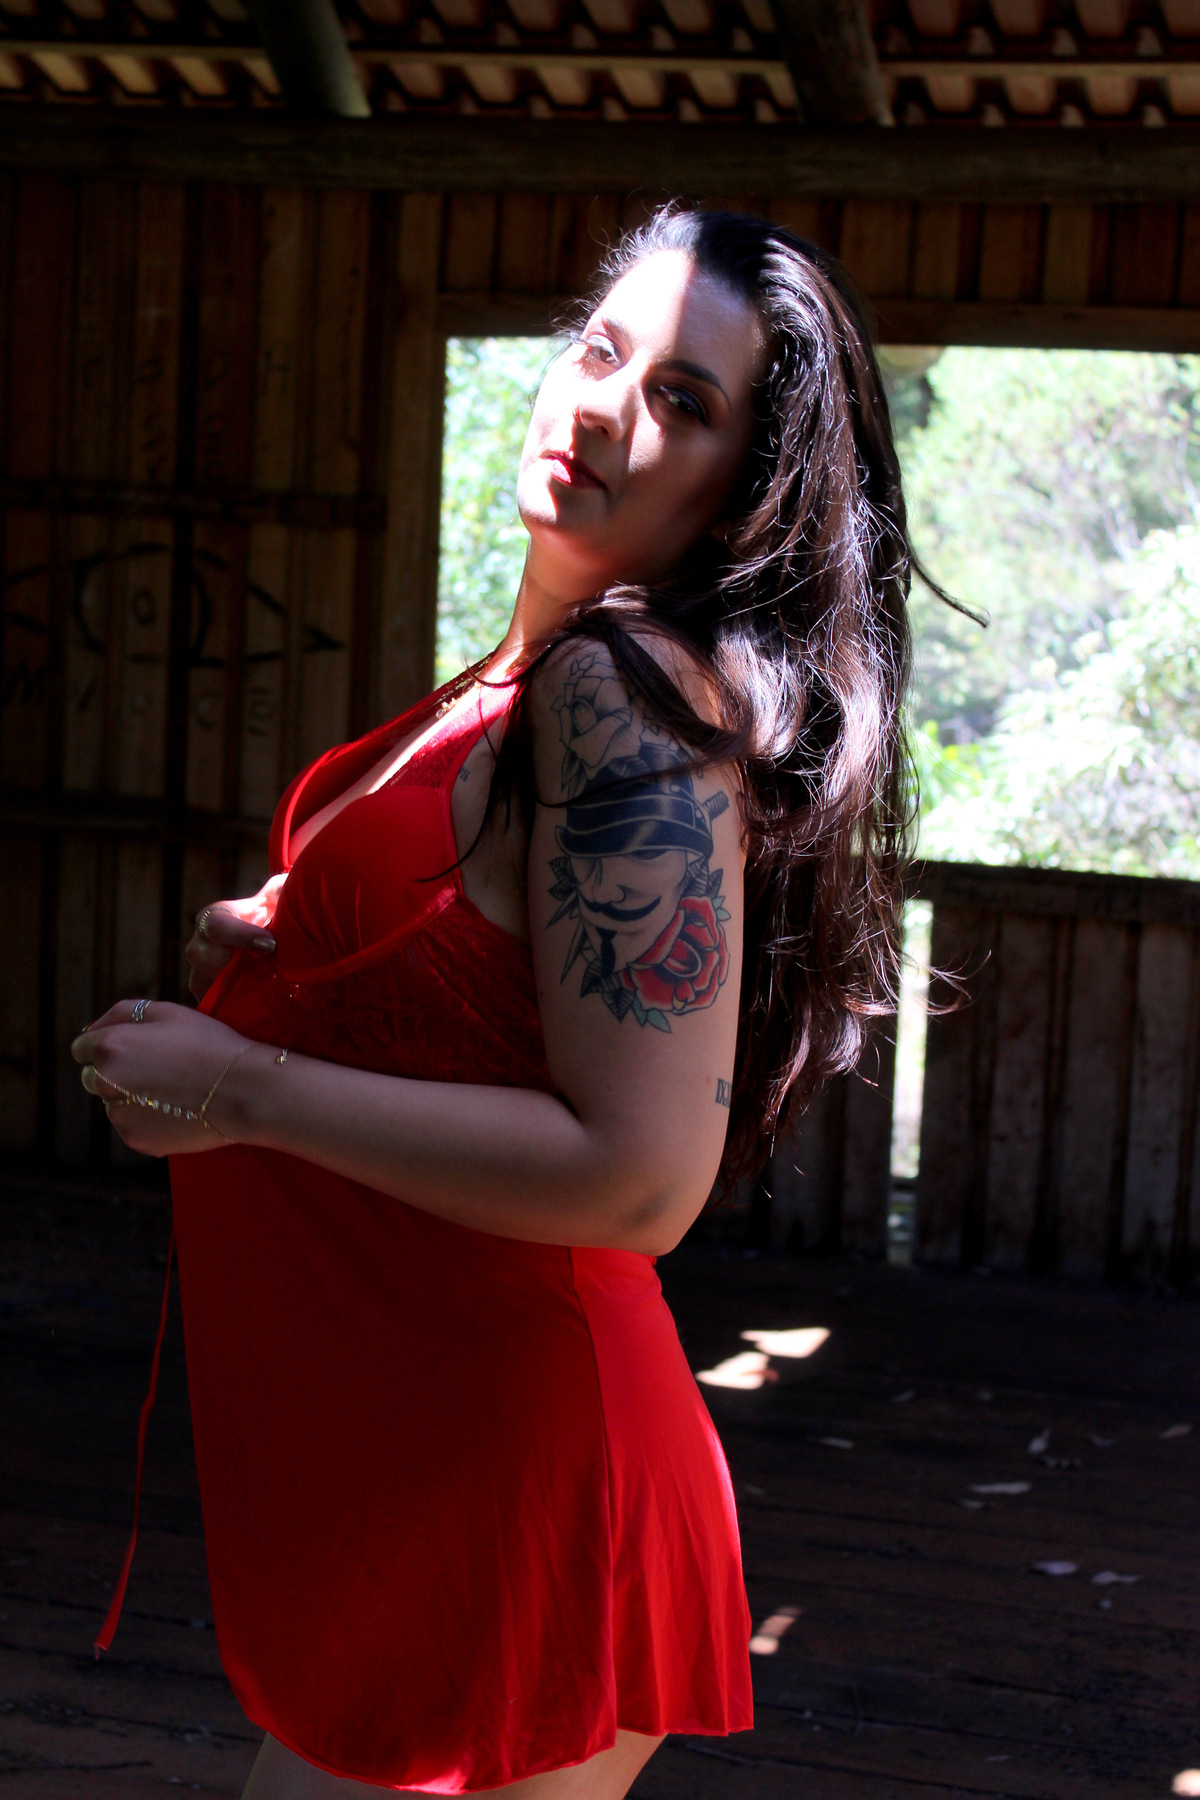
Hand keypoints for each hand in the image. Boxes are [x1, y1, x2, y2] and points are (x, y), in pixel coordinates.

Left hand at [71, 1001, 258, 1157]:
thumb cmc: (209, 1043)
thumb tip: (88, 1031)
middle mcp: (105, 1083)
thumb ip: (120, 1013)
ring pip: (112, 1103)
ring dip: (129, 1096)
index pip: (82, 1047)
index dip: (108, 1044)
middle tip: (157, 1068)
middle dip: (115, 1072)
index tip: (136, 1048)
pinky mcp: (136, 1139)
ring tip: (172, 1089)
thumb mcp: (167, 1011)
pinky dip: (146, 1118)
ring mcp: (119, 1116)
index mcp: (110, 1046)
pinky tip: (177, 1108)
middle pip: (92, 1077)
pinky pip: (131, 1125)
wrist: (244, 1089)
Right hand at [185, 875, 285, 1000]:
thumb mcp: (273, 899)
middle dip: (242, 965)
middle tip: (271, 968)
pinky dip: (233, 1006)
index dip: (243, 936)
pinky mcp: (204, 996)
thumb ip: (278, 889)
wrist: (261, 946)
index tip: (271, 945)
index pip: (219, 926)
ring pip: (210, 985)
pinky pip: (212, 1005)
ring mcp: (198, 973)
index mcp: (213, 917)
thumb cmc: (267, 918)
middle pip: (211, 960)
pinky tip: (257, 1002)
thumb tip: (289, 884)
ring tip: (267, 985)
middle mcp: (198, 945)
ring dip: (239, 986)